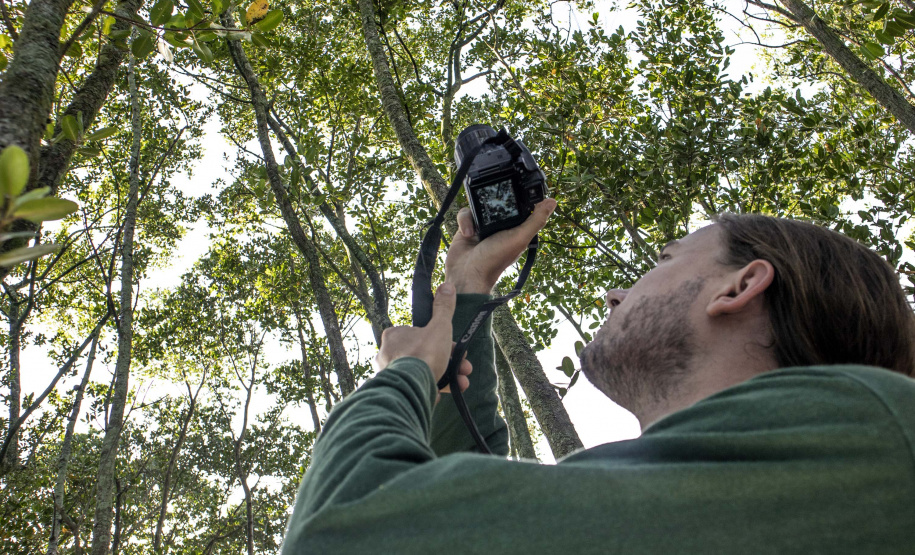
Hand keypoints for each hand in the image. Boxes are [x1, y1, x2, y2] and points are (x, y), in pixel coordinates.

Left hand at [375, 283, 472, 399]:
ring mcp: (392, 374)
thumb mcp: (439, 327)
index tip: (455, 347)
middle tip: (464, 367)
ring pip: (423, 371)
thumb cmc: (423, 354)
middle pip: (425, 354)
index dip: (441, 340)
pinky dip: (434, 388)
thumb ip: (443, 308)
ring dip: (447, 376)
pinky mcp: (397, 391)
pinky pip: (418, 386)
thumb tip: (446, 286)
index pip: (420, 333)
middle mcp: (388, 354)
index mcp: (394, 335)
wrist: (412, 388)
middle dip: (449, 361)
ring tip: (462, 382)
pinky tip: (446, 392)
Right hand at [445, 198, 557, 293]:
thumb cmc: (495, 260)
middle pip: (498, 202)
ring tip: (477, 230)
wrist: (467, 274)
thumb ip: (536, 220)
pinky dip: (465, 222)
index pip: (520, 206)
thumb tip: (553, 202)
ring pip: (480, 205)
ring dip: (476, 214)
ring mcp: (483, 226)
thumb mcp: (520, 238)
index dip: (518, 198)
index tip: (515, 189)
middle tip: (490, 210)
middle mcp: (500, 226)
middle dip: (492, 202)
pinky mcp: (467, 226)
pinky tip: (468, 234)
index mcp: (516, 228)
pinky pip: (465, 213)